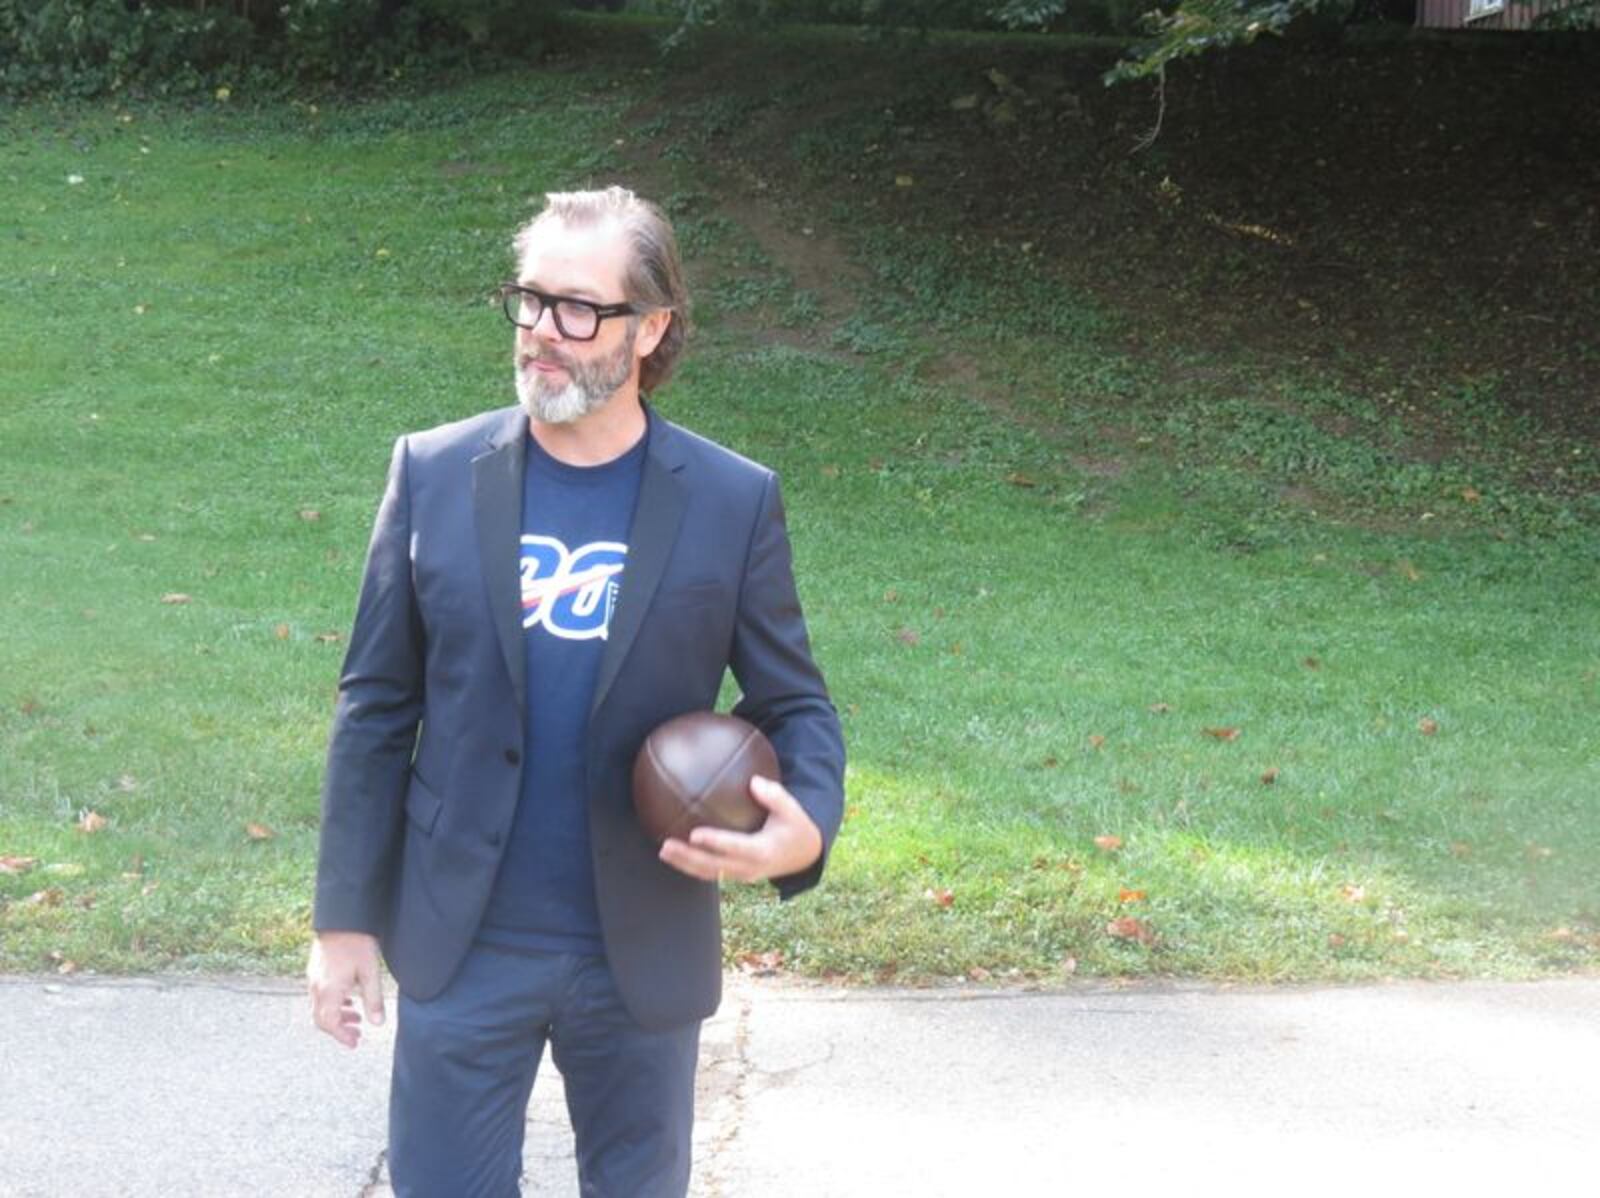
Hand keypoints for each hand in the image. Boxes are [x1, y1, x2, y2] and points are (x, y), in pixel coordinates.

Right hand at [307, 930, 384, 1048]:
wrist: (341, 919)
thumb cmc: (357, 943)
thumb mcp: (370, 973)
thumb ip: (373, 1000)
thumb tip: (378, 1024)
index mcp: (329, 991)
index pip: (329, 1023)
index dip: (341, 1036)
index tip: (354, 1042)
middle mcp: (317, 987)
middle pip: (321, 1019)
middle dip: (339, 1029)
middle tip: (356, 1035)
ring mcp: (313, 978)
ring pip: (320, 1007)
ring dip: (337, 1016)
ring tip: (356, 1018)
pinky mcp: (314, 970)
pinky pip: (320, 995)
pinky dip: (333, 1004)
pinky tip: (348, 999)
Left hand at [659, 775, 822, 883]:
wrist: (803, 855)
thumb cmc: (795, 826)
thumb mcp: (793, 810)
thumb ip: (775, 796)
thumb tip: (753, 781)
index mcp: (763, 851)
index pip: (735, 848)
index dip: (715, 843)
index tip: (695, 834)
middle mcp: (750, 867)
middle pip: (714, 866)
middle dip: (688, 858)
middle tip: (666, 845)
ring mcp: (742, 874)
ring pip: (709, 873)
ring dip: (685, 864)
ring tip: (663, 851)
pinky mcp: (736, 874)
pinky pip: (711, 872)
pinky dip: (692, 865)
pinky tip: (675, 853)